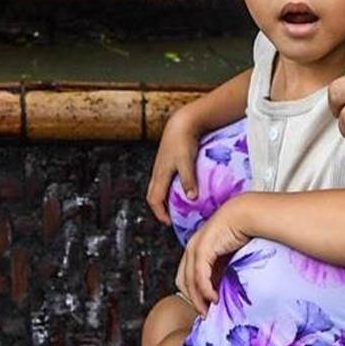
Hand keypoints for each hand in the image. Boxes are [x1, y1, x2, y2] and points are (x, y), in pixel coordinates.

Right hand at [146, 108, 205, 223]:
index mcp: (160, 175)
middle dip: (159, 208)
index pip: (154, 200)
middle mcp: (158, 172)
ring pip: (157, 187)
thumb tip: (191, 198)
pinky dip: (168, 188)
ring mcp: (161, 166)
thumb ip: (188, 180)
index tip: (169, 223)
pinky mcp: (166, 161)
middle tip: (170, 217)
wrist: (182, 122)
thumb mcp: (186, 161)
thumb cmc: (183, 140)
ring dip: (163, 198)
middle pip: (153, 195)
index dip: (160, 214)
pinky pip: (163, 180)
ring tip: (175, 206)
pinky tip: (180, 188)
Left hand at [177, 197, 253, 312]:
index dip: (193, 295)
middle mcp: (191, 249)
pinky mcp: (203, 249)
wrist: (245, 214)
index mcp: (195, 251)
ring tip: (209, 311)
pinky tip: (214, 298)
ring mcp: (195, 248)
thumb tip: (222, 291)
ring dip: (198, 299)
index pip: (187, 278)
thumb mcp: (228, 257)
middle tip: (205, 314)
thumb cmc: (241, 233)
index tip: (205, 309)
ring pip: (189, 281)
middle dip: (193, 300)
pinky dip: (205, 289)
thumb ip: (222, 271)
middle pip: (183, 282)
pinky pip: (200, 275)